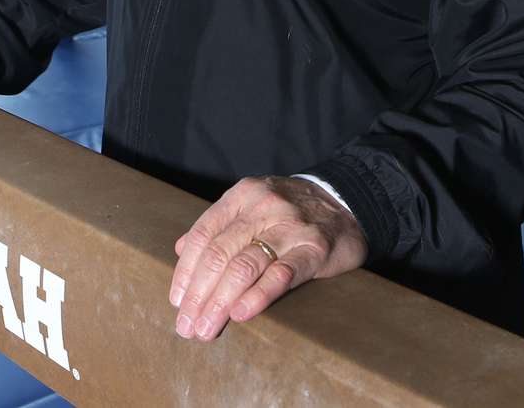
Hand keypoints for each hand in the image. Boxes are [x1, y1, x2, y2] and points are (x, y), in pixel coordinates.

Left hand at [169, 175, 366, 341]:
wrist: (346, 203)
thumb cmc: (290, 211)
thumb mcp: (252, 206)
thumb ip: (218, 225)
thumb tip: (179, 249)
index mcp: (243, 195)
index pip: (204, 234)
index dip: (186, 271)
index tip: (177, 301)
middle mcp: (263, 207)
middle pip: (219, 253)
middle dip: (198, 294)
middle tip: (187, 326)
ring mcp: (289, 227)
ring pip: (245, 266)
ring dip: (219, 302)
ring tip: (206, 328)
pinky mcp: (314, 249)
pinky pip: (281, 274)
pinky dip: (257, 296)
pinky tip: (240, 314)